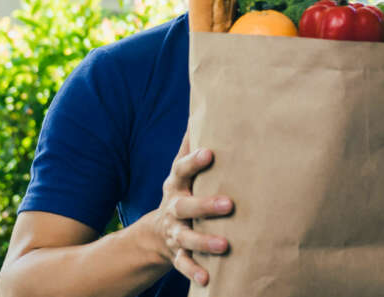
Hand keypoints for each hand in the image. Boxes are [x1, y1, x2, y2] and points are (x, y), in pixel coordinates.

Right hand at [152, 134, 233, 285]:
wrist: (155, 233)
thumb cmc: (182, 191)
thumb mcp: (181, 169)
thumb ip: (192, 143)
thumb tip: (207, 105)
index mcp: (176, 184)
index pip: (182, 169)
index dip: (194, 161)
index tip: (210, 152)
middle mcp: (173, 208)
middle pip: (185, 206)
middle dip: (206, 205)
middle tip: (228, 204)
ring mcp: (174, 233)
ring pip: (186, 238)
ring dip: (204, 242)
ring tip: (225, 246)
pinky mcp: (176, 254)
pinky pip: (183, 265)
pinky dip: (194, 272)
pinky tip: (208, 280)